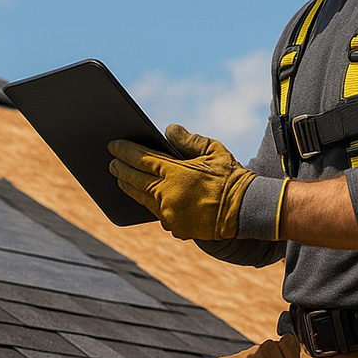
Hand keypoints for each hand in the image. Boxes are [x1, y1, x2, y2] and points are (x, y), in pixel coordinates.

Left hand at [109, 124, 254, 239]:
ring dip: (129, 187)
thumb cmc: (231, 176)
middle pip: (135, 180)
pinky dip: (149, 203)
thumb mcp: (214, 150)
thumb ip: (188, 139)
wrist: (247, 209)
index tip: (113, 145)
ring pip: (141, 198)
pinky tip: (144, 196)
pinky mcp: (175, 228)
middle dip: (120, 169)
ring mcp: (170, 214)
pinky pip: (157, 213)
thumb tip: (168, 130)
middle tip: (110, 162)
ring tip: (121, 179)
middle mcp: (168, 194)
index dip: (124, 151)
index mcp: (176, 173)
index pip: (141, 159)